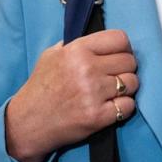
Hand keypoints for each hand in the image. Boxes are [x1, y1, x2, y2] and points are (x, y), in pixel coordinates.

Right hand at [4, 29, 138, 161]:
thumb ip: (76, 45)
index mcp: (77, 50)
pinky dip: (124, 107)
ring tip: (113, 91)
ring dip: (126, 88)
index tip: (119, 55)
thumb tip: (100, 41)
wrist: (28, 122)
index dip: (124, 47)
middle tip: (115, 75)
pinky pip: (129, 106)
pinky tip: (112, 106)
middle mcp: (87, 69)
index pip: (120, 39)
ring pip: (133, 83)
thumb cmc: (40, 88)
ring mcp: (94, 93)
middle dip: (126, 68)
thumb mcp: (51, 55)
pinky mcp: (98, 116)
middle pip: (130, 61)